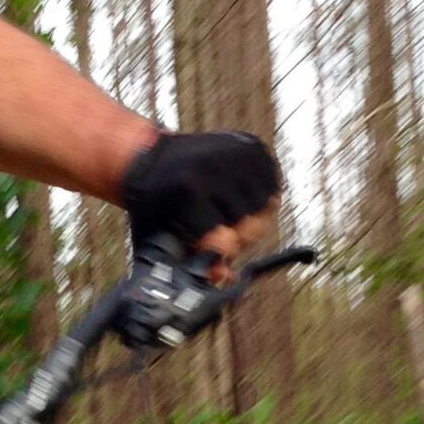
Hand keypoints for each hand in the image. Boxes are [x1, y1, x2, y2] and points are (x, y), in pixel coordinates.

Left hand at [118, 130, 280, 278]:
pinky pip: (273, 187)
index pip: (224, 241)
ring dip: (251, 218)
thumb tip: (224, 277)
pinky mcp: (253, 146)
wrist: (151, 158)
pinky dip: (260, 198)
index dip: (216, 251)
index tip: (204, 247)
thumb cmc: (155, 202)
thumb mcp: (161, 236)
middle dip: (238, 237)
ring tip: (227, 213)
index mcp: (190, 188)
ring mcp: (238, 152)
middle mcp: (217, 166)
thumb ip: (189, 259)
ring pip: (267, 208)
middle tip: (217, 230)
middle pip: (251, 226)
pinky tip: (239, 198)